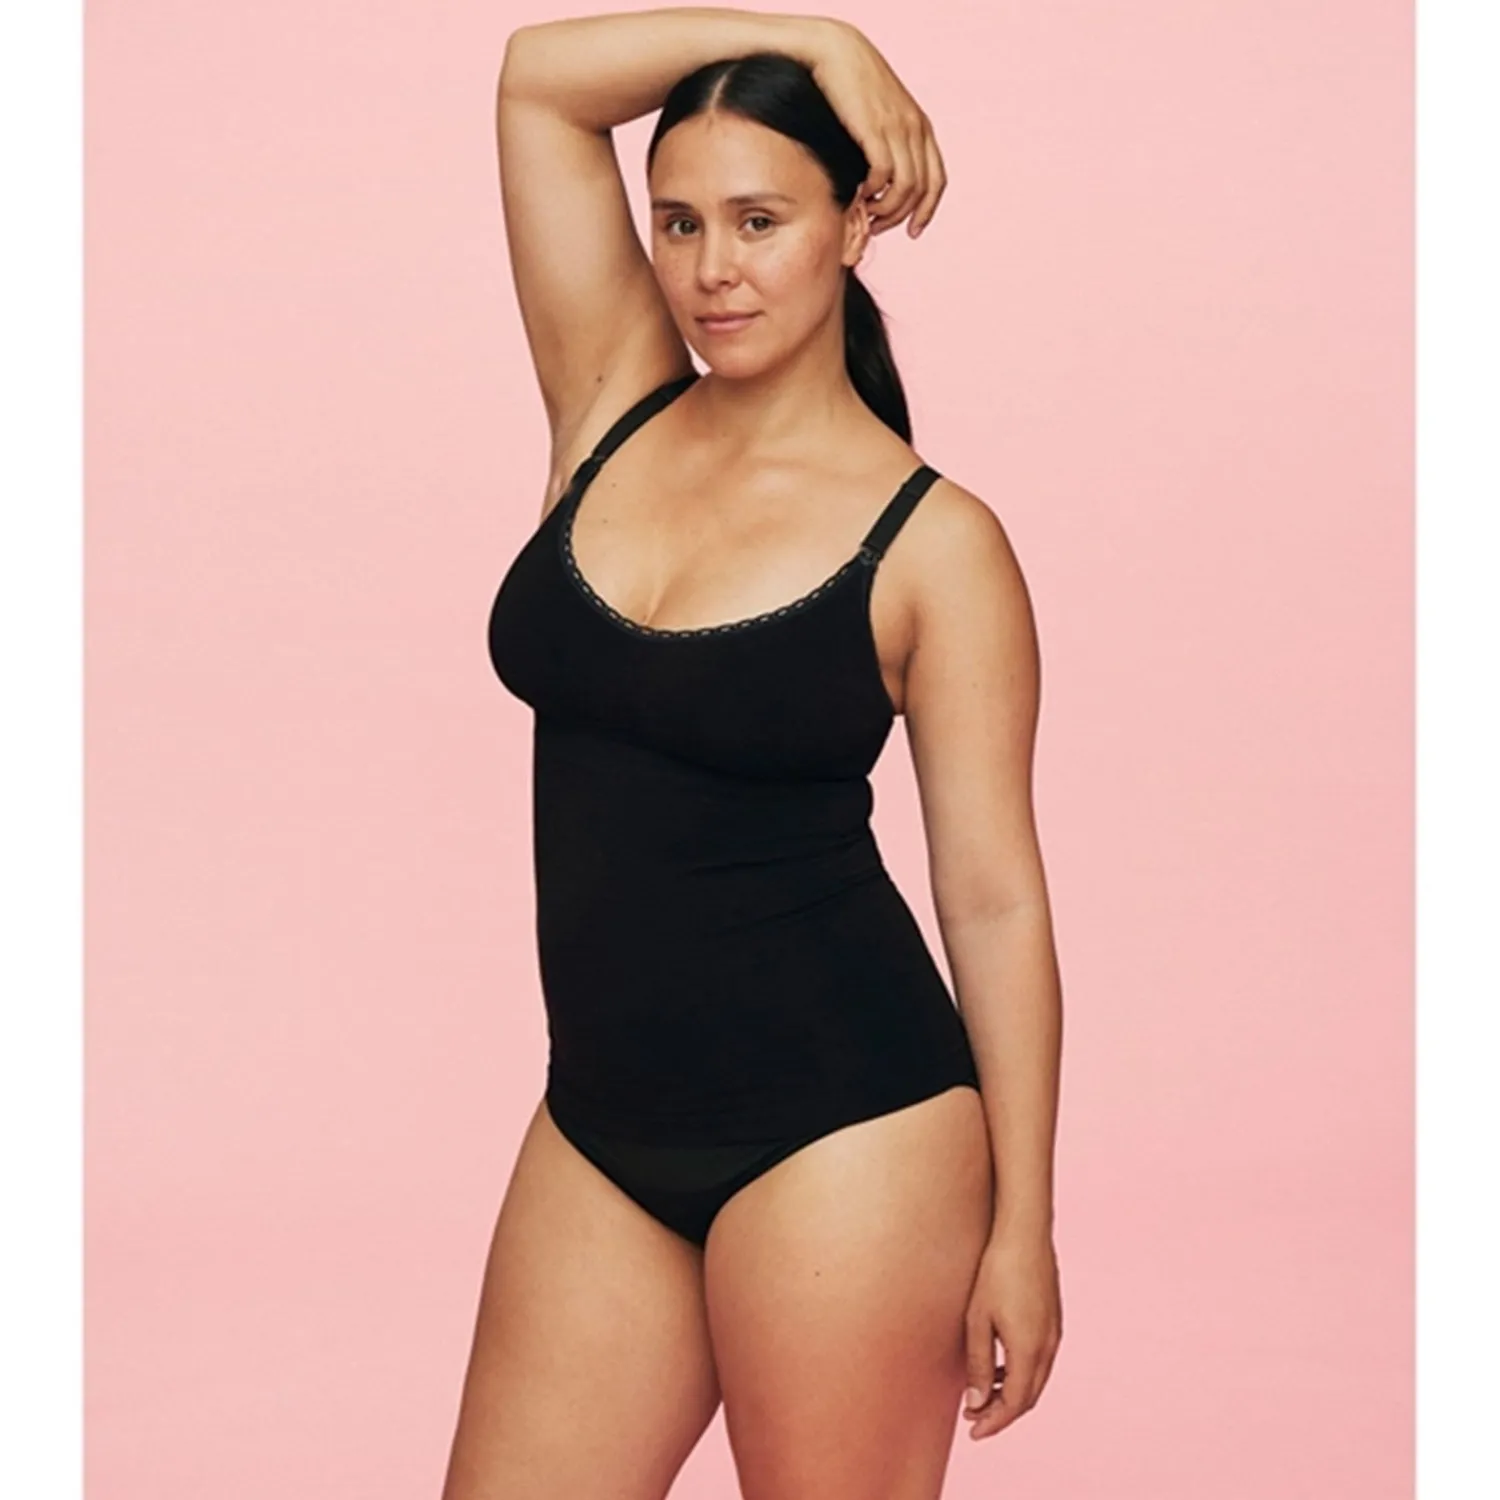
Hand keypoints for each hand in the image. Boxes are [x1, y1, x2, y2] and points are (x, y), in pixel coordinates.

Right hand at [809, 21, 947, 237]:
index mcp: (922, 127)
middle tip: (879, 227)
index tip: (912, 231)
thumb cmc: (854, 84)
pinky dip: (874, 192)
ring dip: (887, 211)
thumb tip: (883, 179)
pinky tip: (860, 194)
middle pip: (921, 190)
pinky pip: (884, 175)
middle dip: (901, 217)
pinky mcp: (875, 129)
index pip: (937, 181)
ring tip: (868, 215)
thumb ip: (890, 141)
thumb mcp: (883, 113)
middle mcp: (915, 129)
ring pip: (905, 188)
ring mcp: (897, 129)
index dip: (927, 211)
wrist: (837, 51)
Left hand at [961, 1225, 1062, 1439]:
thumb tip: (976, 1402)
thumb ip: (979, 1364)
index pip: (1015, 1403)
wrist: (1024, 1233)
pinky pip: (1040, 1361)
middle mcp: (1048, 1347)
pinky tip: (1001, 1368)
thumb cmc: (996, 1272)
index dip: (994, 1422)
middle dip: (1002, 1413)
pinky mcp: (1053, 1321)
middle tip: (975, 1419)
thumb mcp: (978, 1320)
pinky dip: (1021, 1374)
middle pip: (1029, 1396)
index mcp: (1030, 1350)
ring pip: (1036, 1380)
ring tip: (983, 1396)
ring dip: (1012, 1394)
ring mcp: (1054, 1333)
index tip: (973, 1431)